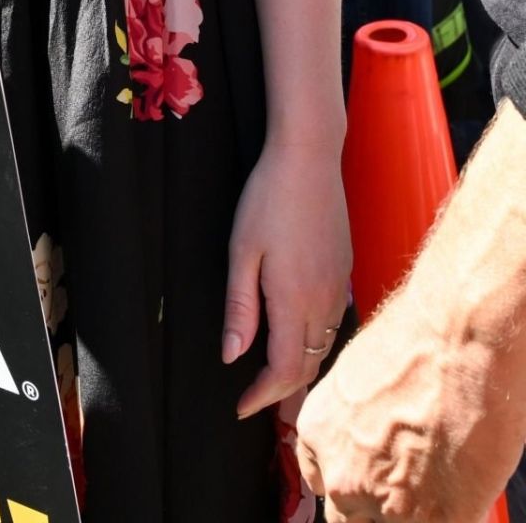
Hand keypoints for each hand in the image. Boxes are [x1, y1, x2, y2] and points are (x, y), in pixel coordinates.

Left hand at [225, 140, 351, 418]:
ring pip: (324, 347)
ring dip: (304, 373)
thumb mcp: (241, 251)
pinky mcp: (343, 269)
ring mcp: (337, 285)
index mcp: (294, 300)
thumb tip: (232, 356)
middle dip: (287, 396)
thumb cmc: (268, 198)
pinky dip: (318, 346)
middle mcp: (322, 301)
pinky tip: (307, 345)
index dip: (263, 396)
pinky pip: (333, 324)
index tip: (241, 408)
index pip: (282, 368)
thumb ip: (239, 307)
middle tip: (267, 417)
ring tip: (286, 392)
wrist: (309, 157)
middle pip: (308, 365)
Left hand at [297, 296, 520, 521]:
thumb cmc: (416, 337)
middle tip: (409, 475)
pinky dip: (450, 513)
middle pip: (350, 515)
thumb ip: (353, 420)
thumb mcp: (358, 375)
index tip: (369, 475)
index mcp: (319, 433)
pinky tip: (461, 480)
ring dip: (413, 511)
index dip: (351, 479)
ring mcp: (389, 507)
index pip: (321, 482)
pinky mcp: (436, 521)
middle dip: (377, 503)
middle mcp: (344, 477)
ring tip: (440, 474)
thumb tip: (370, 437)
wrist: (458, 335)